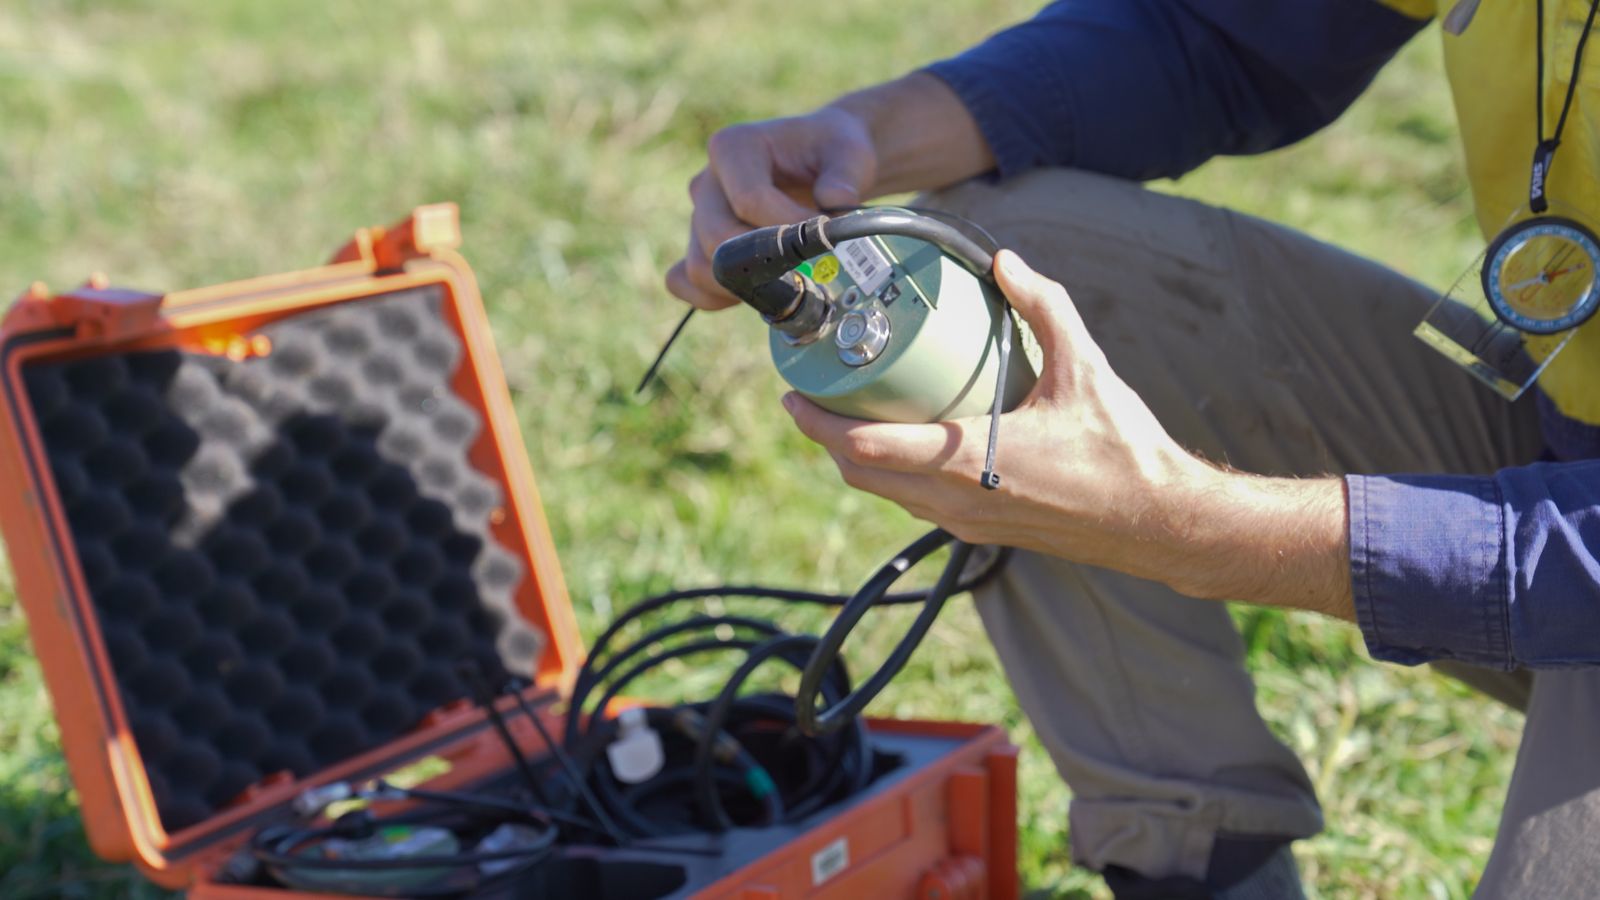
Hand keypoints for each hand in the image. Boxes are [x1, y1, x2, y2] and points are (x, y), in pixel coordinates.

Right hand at [665, 107, 876, 310]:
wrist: (821, 164)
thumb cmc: (830, 154)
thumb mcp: (849, 154)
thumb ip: (844, 176)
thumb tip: (835, 201)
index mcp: (734, 147)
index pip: (749, 199)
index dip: (788, 228)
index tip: (824, 240)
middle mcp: (707, 181)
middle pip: (718, 236)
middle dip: (765, 261)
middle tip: (809, 269)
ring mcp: (699, 216)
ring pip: (701, 264)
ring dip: (743, 283)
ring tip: (790, 280)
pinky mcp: (699, 246)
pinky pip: (684, 280)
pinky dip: (713, 297)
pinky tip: (754, 295)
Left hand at [783, 250, 1219, 585]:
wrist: (1158, 522)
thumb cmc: (1124, 451)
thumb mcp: (1085, 367)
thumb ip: (1044, 307)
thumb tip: (1004, 261)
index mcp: (968, 463)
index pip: (866, 450)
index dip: (818, 423)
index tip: (792, 393)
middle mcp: (956, 502)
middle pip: (860, 476)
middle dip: (823, 438)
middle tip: (806, 396)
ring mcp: (965, 522)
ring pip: (885, 494)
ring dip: (855, 458)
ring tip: (843, 413)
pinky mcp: (980, 530)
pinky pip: (915, 502)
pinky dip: (892, 472)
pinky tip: (899, 439)